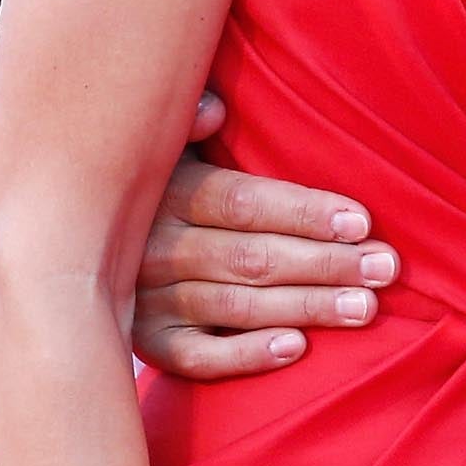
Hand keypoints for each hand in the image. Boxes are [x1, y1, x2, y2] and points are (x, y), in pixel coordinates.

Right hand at [133, 94, 397, 378]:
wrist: (80, 240)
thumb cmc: (158, 179)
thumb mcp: (165, 140)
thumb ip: (188, 122)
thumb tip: (213, 108)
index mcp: (166, 191)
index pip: (242, 203)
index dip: (303, 213)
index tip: (362, 222)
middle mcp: (152, 247)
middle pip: (250, 257)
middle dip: (325, 263)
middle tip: (385, 269)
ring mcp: (145, 300)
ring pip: (235, 306)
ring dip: (305, 307)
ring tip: (364, 307)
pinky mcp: (145, 344)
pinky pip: (196, 357)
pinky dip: (245, 354)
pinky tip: (297, 347)